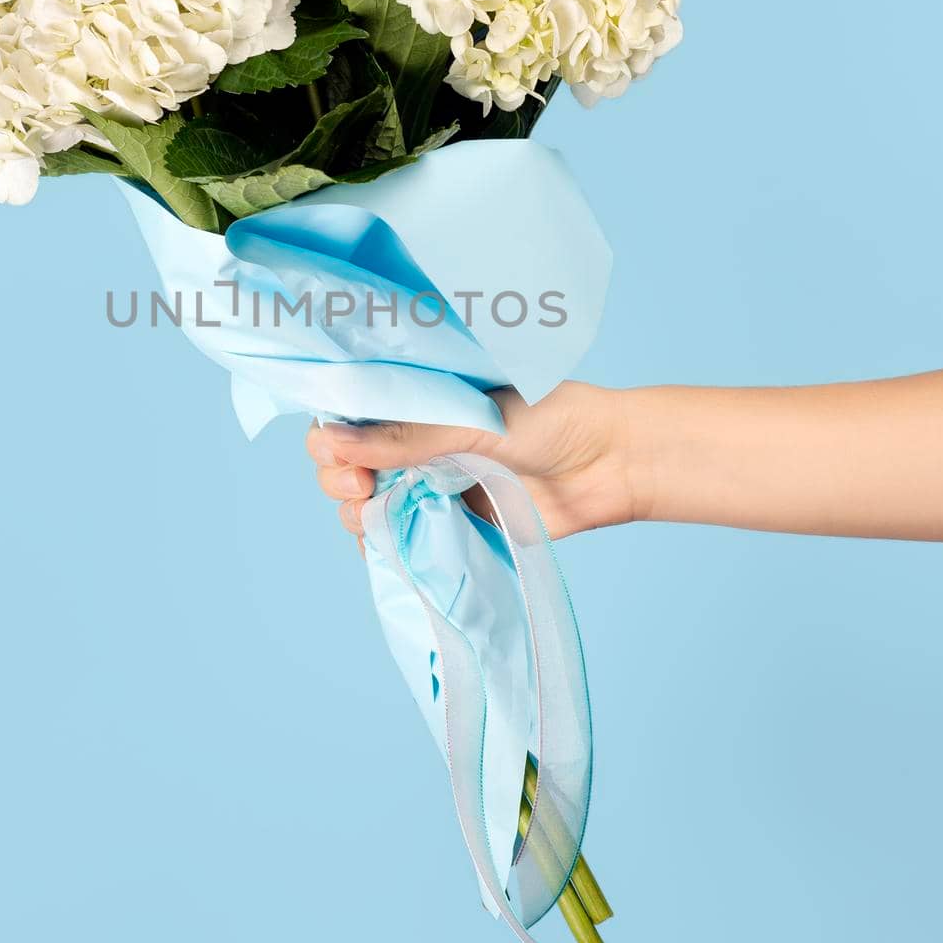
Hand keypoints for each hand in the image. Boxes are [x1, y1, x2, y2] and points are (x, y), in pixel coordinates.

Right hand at [305, 381, 639, 541]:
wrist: (612, 465)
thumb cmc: (554, 418)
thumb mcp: (471, 419)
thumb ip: (406, 436)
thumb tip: (333, 442)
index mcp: (418, 395)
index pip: (350, 411)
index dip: (330, 433)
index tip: (337, 452)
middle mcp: (417, 437)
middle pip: (346, 460)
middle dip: (337, 475)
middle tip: (361, 486)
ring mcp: (430, 481)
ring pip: (365, 501)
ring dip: (355, 510)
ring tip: (371, 513)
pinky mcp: (449, 522)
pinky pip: (399, 537)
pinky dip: (380, 545)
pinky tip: (379, 546)